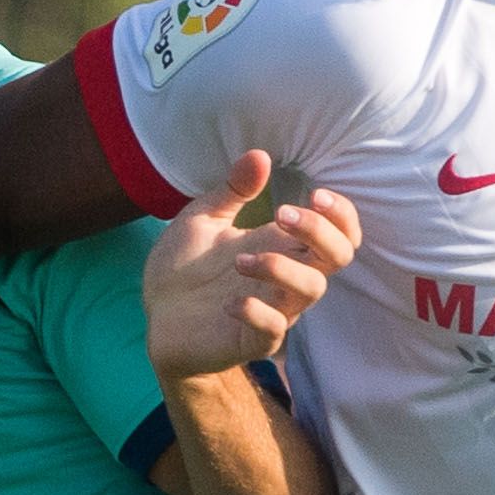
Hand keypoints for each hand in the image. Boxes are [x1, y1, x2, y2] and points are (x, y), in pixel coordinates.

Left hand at [144, 152, 362, 378]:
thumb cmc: (183, 268)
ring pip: (311, 290)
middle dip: (320, 231)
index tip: (315, 195)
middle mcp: (286, 276)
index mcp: (281, 244)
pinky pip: (274, 329)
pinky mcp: (253, 340)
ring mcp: (274, 309)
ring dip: (280, 267)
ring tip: (238, 261)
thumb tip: (260, 154)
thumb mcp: (202, 219)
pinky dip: (257, 313)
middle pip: (338, 257)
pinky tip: (228, 303)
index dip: (341, 215)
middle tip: (280, 214)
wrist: (153, 317)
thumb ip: (232, 190)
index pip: (339, 232)